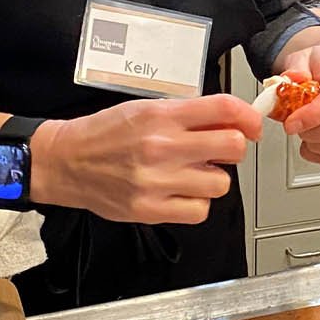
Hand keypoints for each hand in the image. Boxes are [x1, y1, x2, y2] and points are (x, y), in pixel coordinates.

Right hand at [32, 95, 260, 224]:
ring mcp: (157, 181)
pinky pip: (200, 211)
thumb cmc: (106, 133)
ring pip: (220, 183)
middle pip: (232, 147)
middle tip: (220, 150)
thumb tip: (233, 119)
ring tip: (192, 173)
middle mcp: (162, 147)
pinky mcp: (150, 209)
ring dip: (213, 178)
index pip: (224, 109)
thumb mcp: (147, 108)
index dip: (248, 117)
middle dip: (233, 148)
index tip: (252, 125)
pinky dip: (196, 203)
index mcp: (162, 116)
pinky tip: (181, 192)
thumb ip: (189, 115)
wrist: (67, 161)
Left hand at [272, 43, 319, 166]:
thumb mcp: (299, 57)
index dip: (312, 116)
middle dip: (312, 134)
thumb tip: (289, 82)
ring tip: (305, 133)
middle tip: (296, 127)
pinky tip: (314, 143)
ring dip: (318, 146)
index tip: (291, 123)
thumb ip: (292, 71)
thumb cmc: (319, 63)